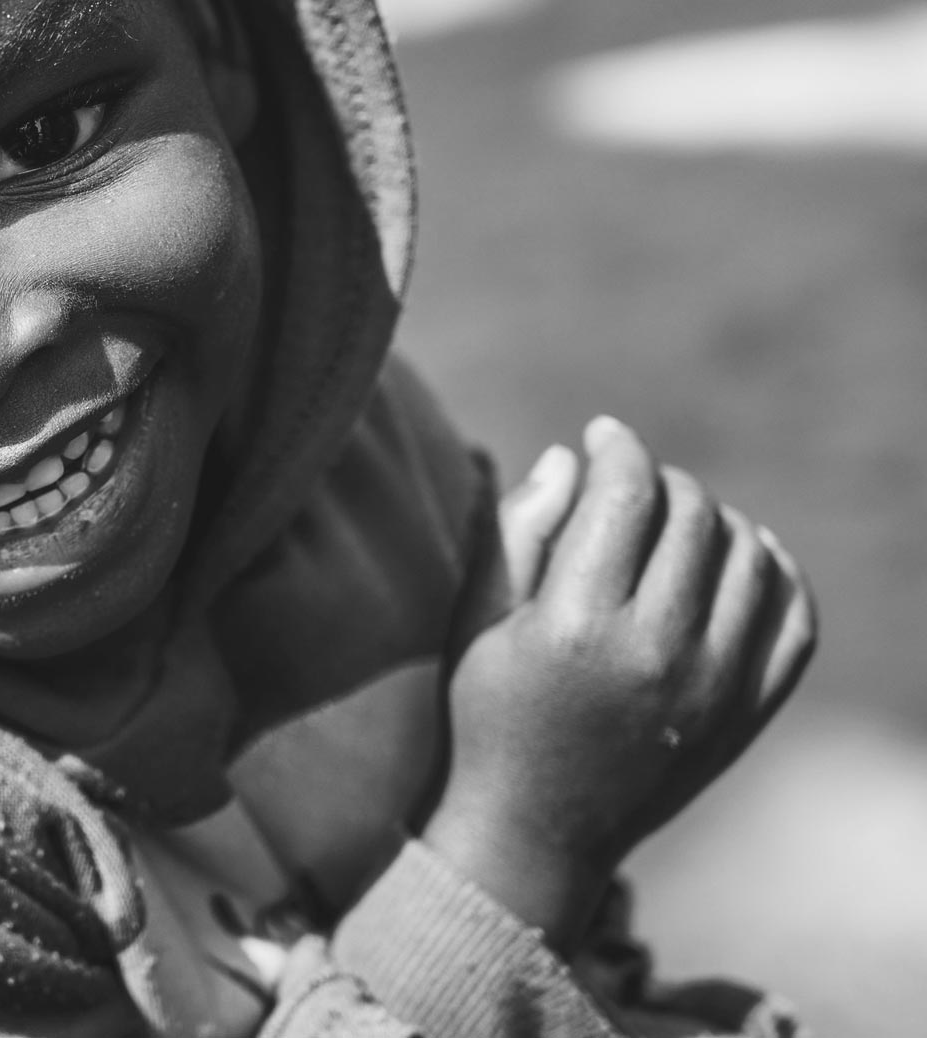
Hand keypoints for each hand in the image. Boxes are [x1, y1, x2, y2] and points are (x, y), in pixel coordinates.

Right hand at [423, 416, 815, 949]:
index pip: (627, 494)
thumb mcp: (475, 621)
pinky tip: (740, 557)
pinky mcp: (745, 714)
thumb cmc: (486, 715)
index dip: (618, 447)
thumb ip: (517, 530)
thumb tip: (571, 457)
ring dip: (713, 519)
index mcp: (576, 625)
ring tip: (672, 523)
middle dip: (659, 480)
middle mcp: (656, 653)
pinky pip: (794, 618)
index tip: (601, 434)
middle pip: (691, 515)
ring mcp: (713, 687)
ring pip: (748, 555)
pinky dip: (775, 572)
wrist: (533, 834)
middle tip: (627, 486)